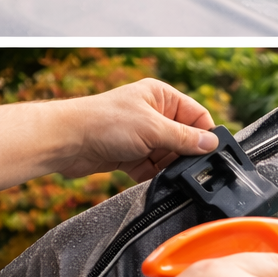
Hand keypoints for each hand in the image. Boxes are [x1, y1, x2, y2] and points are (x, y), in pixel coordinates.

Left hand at [47, 78, 215, 180]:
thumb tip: (212, 144)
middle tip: (188, 168)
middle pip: (184, 138)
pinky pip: (152, 167)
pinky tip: (153, 179)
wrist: (66, 141)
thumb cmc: (104, 122)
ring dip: (168, 166)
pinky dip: (154, 175)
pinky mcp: (130, 155)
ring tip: (164, 172)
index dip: (205, 134)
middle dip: (185, 154)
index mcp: (161, 97)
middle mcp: (153, 114)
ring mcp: (141, 135)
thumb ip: (185, 138)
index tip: (212, 154)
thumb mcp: (153, 128)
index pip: (196, 115)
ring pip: (168, 156)